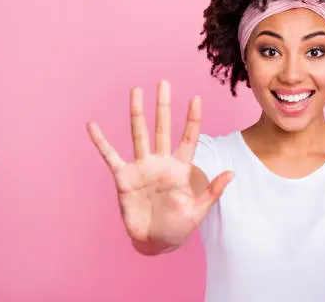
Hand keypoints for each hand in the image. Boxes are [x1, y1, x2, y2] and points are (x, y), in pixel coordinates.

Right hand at [87, 80, 232, 248]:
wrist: (154, 242)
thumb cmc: (178, 227)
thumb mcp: (199, 210)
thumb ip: (213, 191)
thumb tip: (232, 173)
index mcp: (180, 168)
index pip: (188, 138)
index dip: (192, 119)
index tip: (196, 98)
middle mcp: (161, 162)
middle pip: (162, 128)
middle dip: (163, 106)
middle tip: (164, 82)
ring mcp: (142, 167)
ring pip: (139, 134)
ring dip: (137, 113)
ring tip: (136, 91)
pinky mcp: (124, 178)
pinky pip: (110, 156)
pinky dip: (101, 141)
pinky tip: (92, 126)